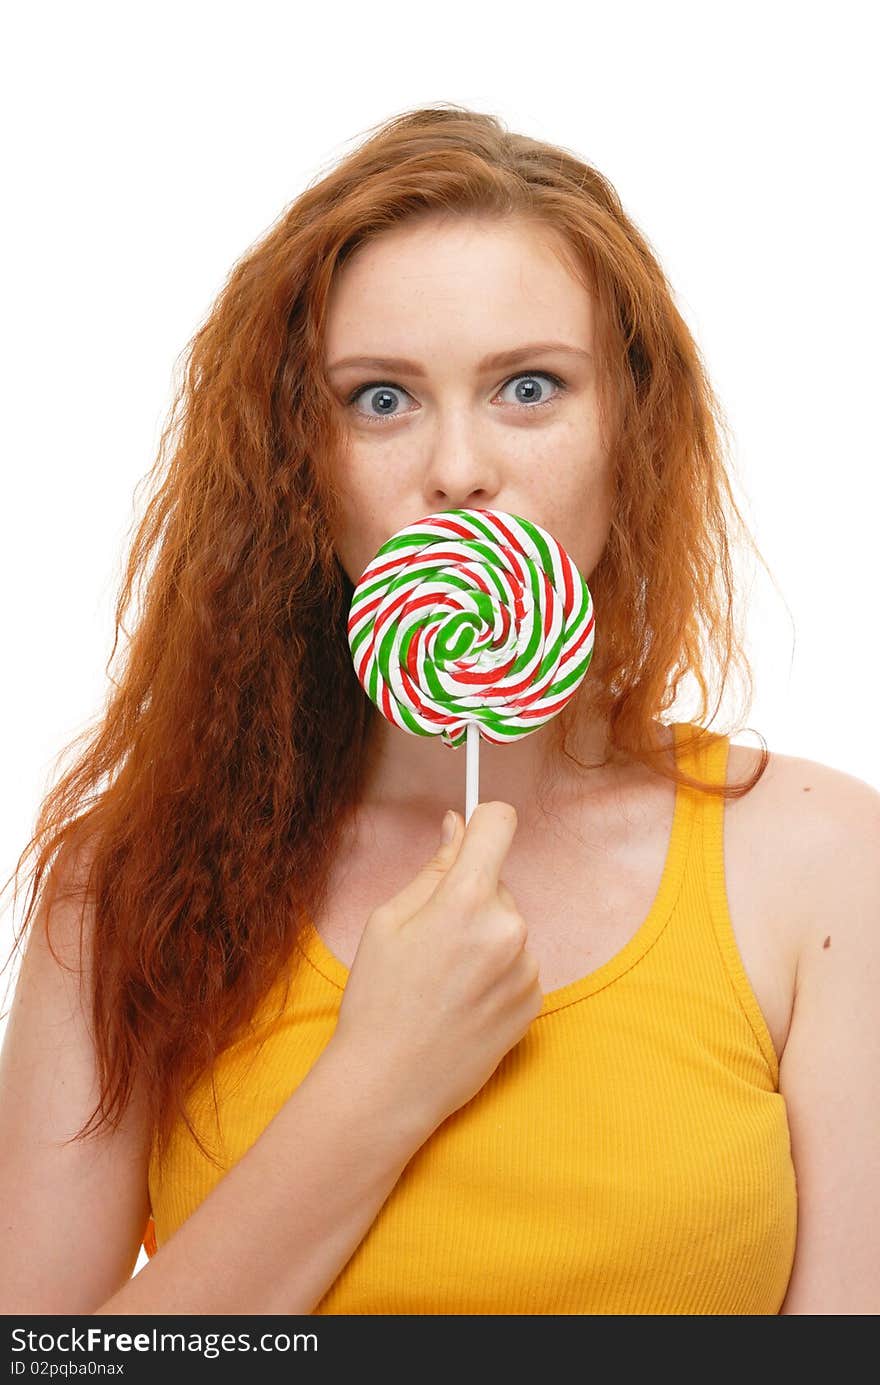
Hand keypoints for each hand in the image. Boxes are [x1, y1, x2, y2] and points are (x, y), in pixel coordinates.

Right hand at [331, 801, 542, 1135]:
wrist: (390, 1084)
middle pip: (497, 882)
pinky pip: (518, 962)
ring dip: (485, 937)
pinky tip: (462, 1001)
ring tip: (444, 980)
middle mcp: (509, 929)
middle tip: (432, 939)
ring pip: (507, 925)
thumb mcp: (388, 921)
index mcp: (467, 900)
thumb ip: (434, 869)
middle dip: (471, 896)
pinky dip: (496, 972)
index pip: (500, 824)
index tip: (470, 834)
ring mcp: (527, 967)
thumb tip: (459, 826)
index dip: (483, 822)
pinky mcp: (536, 1001)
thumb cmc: (378, 999)